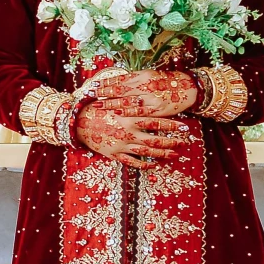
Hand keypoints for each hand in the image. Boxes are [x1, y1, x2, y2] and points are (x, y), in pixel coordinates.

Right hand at [75, 106, 196, 168]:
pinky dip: (144, 164)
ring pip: (147, 152)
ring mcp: (122, 144)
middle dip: (172, 141)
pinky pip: (132, 161)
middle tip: (185, 142)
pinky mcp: (115, 153)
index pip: (156, 122)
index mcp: (130, 117)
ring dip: (163, 154)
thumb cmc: (98, 108)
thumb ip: (132, 102)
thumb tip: (148, 98)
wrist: (78, 122)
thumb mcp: (116, 101)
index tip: (185, 127)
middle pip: (156, 139)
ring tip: (175, 154)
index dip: (172, 125)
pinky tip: (154, 165)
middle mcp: (128, 132)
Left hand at [90, 70, 198, 117]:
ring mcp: (151, 97)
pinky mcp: (157, 108)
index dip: (106, 82)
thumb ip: (135, 80)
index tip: (94, 85)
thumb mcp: (150, 76)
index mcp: (142, 75)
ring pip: (127, 100)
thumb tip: (117, 83)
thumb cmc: (167, 81)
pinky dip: (127, 112)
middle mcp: (145, 84)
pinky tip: (117, 113)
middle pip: (120, 89)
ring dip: (111, 103)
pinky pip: (140, 111)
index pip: (120, 79)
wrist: (188, 88)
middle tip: (90, 95)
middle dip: (104, 93)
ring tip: (98, 105)